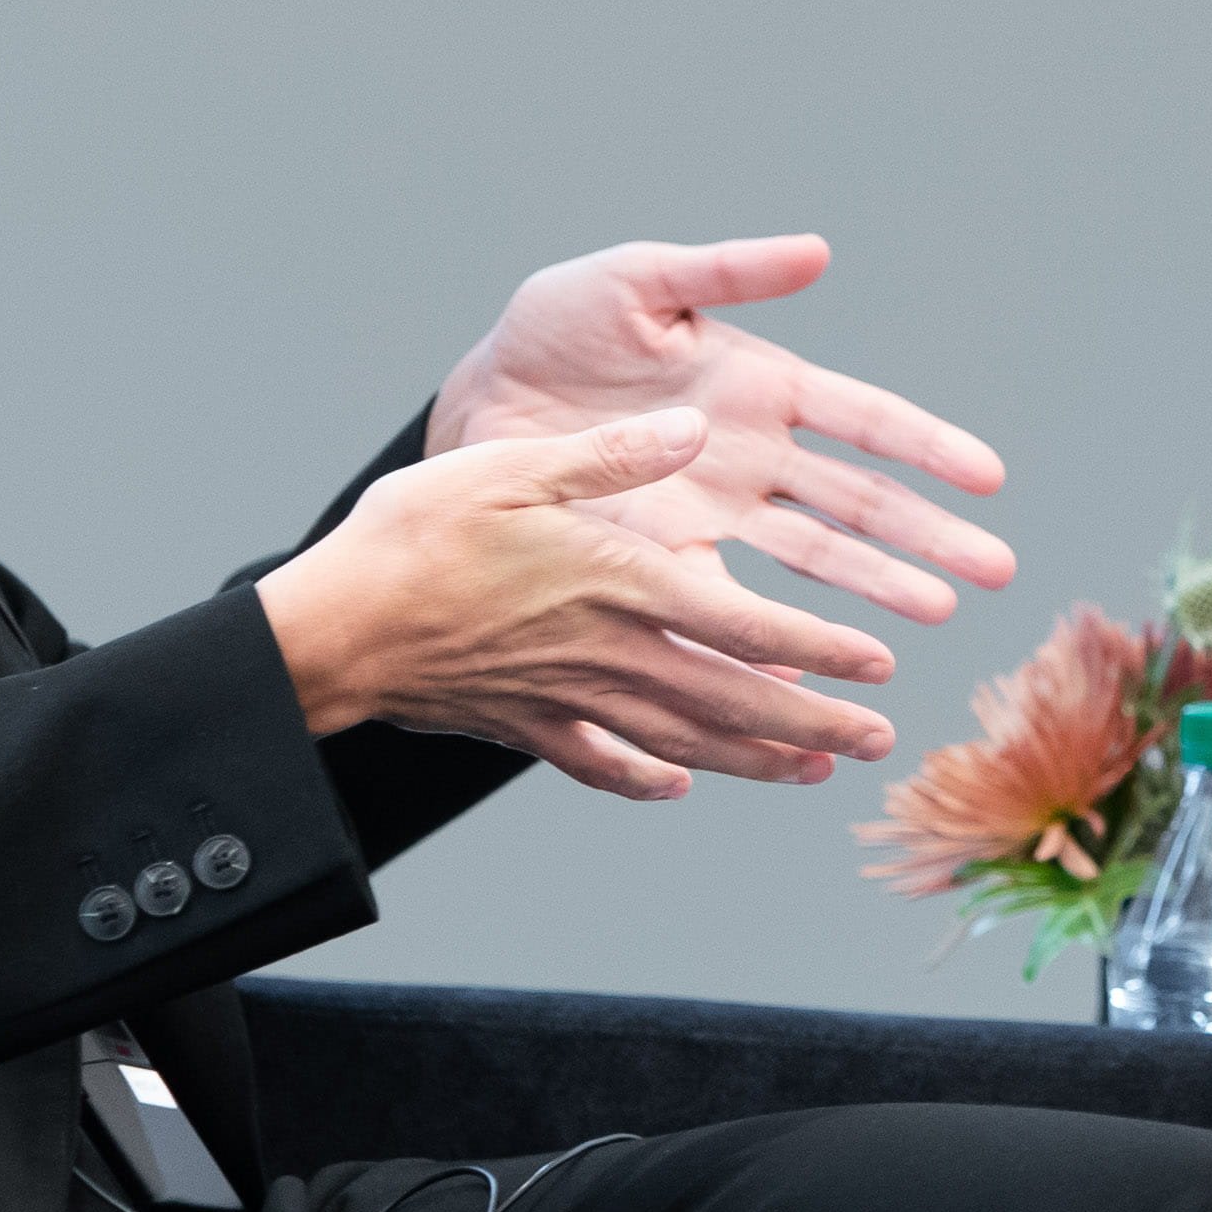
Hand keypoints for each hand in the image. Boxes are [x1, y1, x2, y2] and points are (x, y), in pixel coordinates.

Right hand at [256, 408, 903, 799]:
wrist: (331, 630)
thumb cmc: (415, 535)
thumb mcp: (513, 466)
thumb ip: (611, 453)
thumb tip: (692, 426)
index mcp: (617, 583)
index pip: (745, 628)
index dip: (820, 651)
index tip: (880, 666)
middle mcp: (607, 653)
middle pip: (734, 700)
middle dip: (815, 723)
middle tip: (881, 739)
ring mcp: (568, 700)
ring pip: (685, 742)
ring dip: (756, 759)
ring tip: (815, 769)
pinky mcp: (524, 725)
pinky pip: (601, 763)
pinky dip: (647, 779)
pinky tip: (679, 785)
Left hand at [430, 234, 1012, 625]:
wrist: (479, 399)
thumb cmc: (560, 327)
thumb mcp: (640, 282)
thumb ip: (724, 273)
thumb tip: (818, 251)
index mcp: (761, 387)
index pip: (864, 420)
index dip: (928, 446)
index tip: (989, 479)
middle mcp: (754, 459)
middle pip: (860, 501)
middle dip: (928, 536)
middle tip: (995, 572)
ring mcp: (717, 516)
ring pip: (814, 558)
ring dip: (874, 591)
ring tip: (934, 618)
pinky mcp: (665, 561)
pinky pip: (727, 607)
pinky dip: (769, 641)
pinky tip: (811, 670)